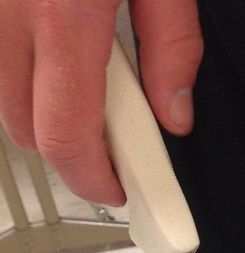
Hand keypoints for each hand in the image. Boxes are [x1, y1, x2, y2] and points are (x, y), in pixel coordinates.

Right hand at [0, 0, 201, 204]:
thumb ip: (173, 42)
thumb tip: (175, 114)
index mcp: (61, 12)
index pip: (65, 136)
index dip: (94, 179)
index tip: (120, 190)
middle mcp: (10, 11)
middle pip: (26, 128)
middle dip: (71, 152)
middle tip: (116, 143)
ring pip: (4, 95)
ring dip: (44, 109)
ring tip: (91, 86)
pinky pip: (1, 57)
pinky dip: (28, 71)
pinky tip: (63, 48)